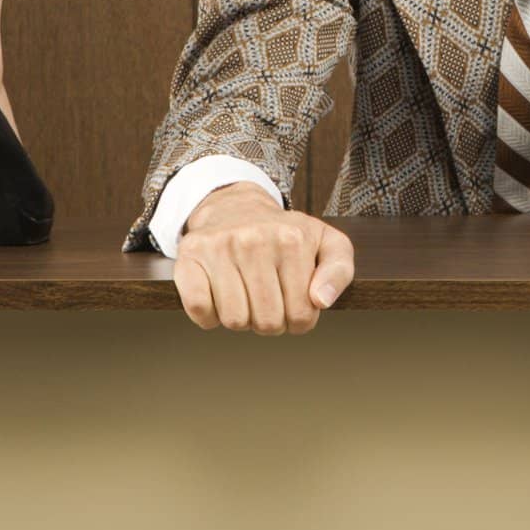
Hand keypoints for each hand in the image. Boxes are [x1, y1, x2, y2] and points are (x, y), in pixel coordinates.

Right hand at [171, 180, 354, 333]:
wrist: (236, 207)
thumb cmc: (284, 235)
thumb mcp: (326, 243)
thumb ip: (339, 270)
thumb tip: (321, 300)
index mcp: (293, 238)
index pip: (302, 317)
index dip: (298, 319)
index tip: (292, 298)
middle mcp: (255, 239)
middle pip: (267, 323)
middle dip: (270, 320)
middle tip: (267, 296)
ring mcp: (220, 245)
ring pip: (234, 321)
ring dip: (241, 318)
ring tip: (245, 293)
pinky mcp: (190, 255)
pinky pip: (199, 309)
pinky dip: (208, 316)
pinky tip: (219, 297)